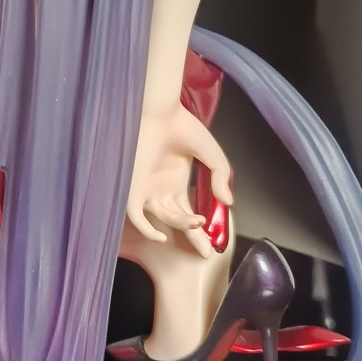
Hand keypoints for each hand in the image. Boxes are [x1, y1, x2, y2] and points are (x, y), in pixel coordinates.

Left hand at [126, 105, 231, 254]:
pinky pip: (135, 215)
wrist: (161, 112)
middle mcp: (161, 189)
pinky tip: (160, 236)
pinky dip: (146, 229)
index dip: (201, 232)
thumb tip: (228, 202)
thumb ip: (220, 178)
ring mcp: (147, 188)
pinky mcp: (133, 186)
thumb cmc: (184, 128)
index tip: (213, 247)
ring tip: (196, 221)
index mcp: (176, 183)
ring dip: (180, 224)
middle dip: (193, 236)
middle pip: (177, 221)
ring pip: (162, 217)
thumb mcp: (212, 156)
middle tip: (206, 249)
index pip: (188, 214)